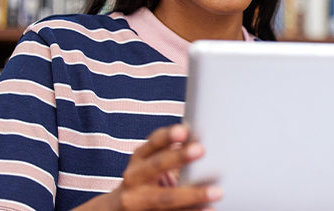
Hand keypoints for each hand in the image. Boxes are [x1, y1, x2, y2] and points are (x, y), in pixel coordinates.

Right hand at [73, 124, 221, 210]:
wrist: (117, 209)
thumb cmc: (144, 179)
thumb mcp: (148, 161)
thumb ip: (168, 150)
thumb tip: (199, 137)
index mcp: (138, 159)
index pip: (152, 144)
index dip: (166, 136)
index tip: (183, 131)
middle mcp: (134, 178)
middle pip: (156, 166)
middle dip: (178, 157)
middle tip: (201, 150)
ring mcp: (138, 201)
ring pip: (165, 198)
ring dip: (192, 195)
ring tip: (216, 192)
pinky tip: (209, 209)